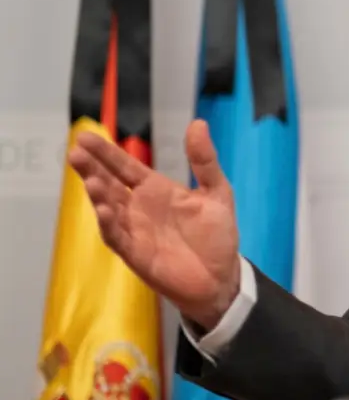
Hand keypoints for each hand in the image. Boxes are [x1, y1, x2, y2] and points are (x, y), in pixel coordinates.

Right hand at [69, 119, 241, 330]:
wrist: (222, 276)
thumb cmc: (216, 234)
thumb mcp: (216, 191)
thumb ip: (204, 161)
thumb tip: (198, 123)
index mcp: (156, 190)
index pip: (125, 167)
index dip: (107, 153)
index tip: (86, 137)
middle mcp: (139, 208)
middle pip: (109, 185)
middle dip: (92, 170)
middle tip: (76, 154)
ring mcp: (134, 231)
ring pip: (109, 209)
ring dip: (98, 196)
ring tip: (91, 180)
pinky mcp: (136, 254)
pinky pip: (118, 238)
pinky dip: (110, 225)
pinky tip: (106, 211)